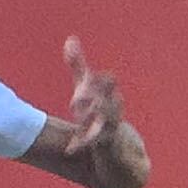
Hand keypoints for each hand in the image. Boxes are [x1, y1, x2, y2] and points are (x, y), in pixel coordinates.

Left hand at [64, 36, 124, 154]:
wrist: (118, 146)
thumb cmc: (99, 109)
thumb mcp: (86, 87)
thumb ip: (77, 65)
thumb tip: (70, 38)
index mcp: (107, 94)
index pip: (107, 83)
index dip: (99, 80)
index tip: (87, 77)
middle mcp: (111, 110)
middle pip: (106, 102)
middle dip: (94, 99)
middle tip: (77, 99)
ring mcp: (109, 128)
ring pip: (103, 123)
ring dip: (90, 121)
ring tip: (78, 119)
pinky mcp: (104, 146)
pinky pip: (93, 145)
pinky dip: (81, 145)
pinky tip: (69, 149)